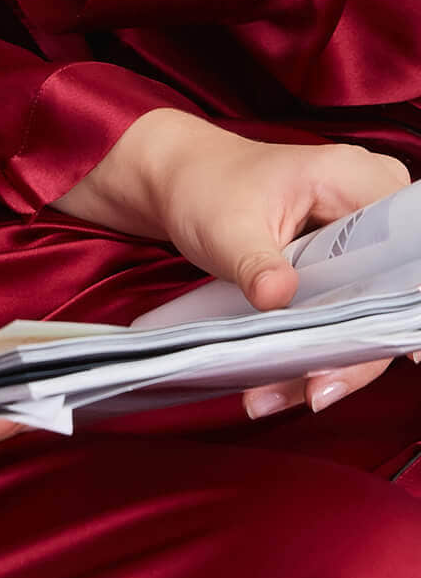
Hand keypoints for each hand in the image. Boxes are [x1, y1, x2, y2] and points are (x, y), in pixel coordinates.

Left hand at [56, 107, 410, 415]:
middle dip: (352, 352)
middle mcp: (371, 204)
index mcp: (358, 180)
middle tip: (312, 393)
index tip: (394, 355)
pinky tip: (277, 385)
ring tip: (275, 397)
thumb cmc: (203, 187)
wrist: (179, 181)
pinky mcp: (340, 264)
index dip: (401, 308)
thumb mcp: (225, 225)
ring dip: (327, 361)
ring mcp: (359, 237)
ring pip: (364, 314)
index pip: (404, 256)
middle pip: (388, 294)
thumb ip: (255, 263)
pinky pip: (341, 315)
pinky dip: (313, 349)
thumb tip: (278, 297)